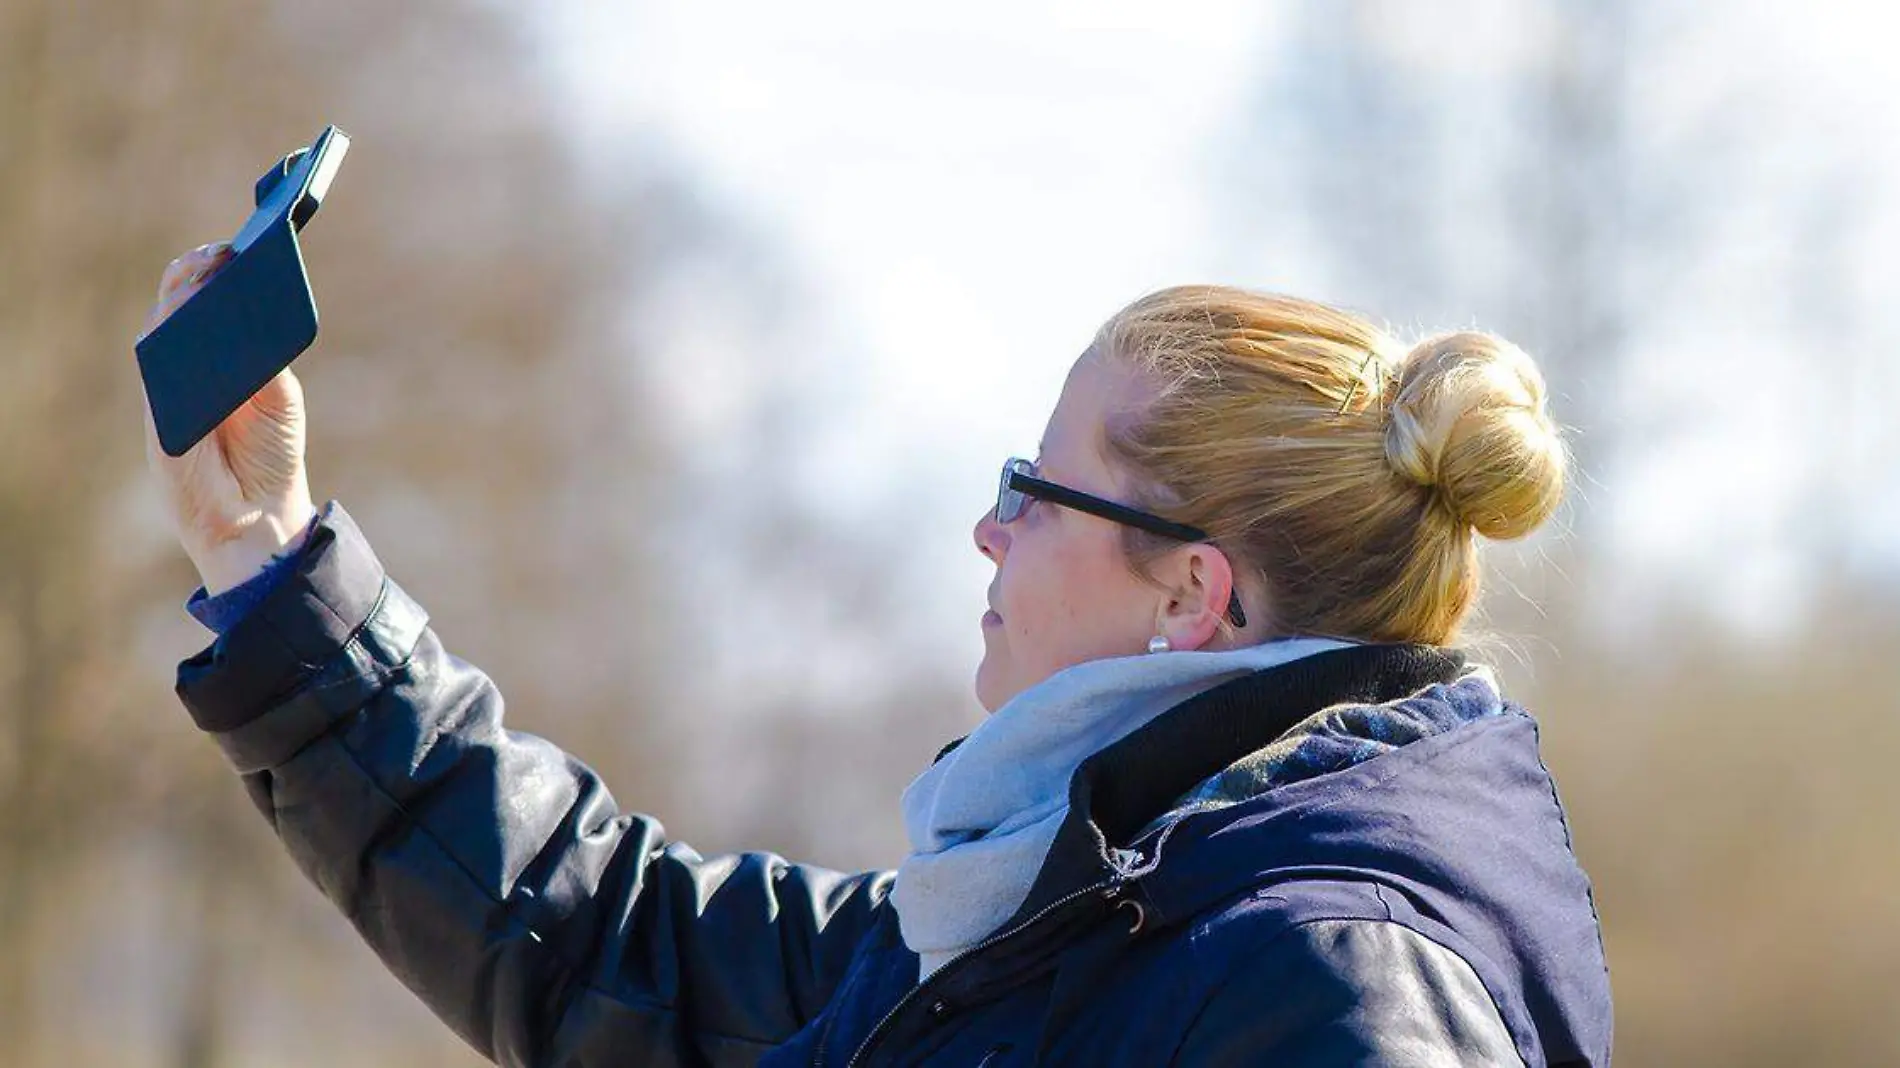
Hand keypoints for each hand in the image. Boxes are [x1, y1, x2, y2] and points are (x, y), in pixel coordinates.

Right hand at [140, 243, 316, 593]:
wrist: (257, 513)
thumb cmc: (269, 452)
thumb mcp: (278, 397)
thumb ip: (266, 361)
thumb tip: (253, 318)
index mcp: (214, 352)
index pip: (204, 297)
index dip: (213, 268)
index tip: (236, 246)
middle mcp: (183, 363)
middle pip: (177, 304)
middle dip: (196, 273)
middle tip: (221, 255)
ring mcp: (164, 388)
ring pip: (160, 331)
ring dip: (181, 302)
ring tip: (208, 278)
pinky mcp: (156, 417)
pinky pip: (157, 375)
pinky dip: (173, 350)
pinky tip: (194, 331)